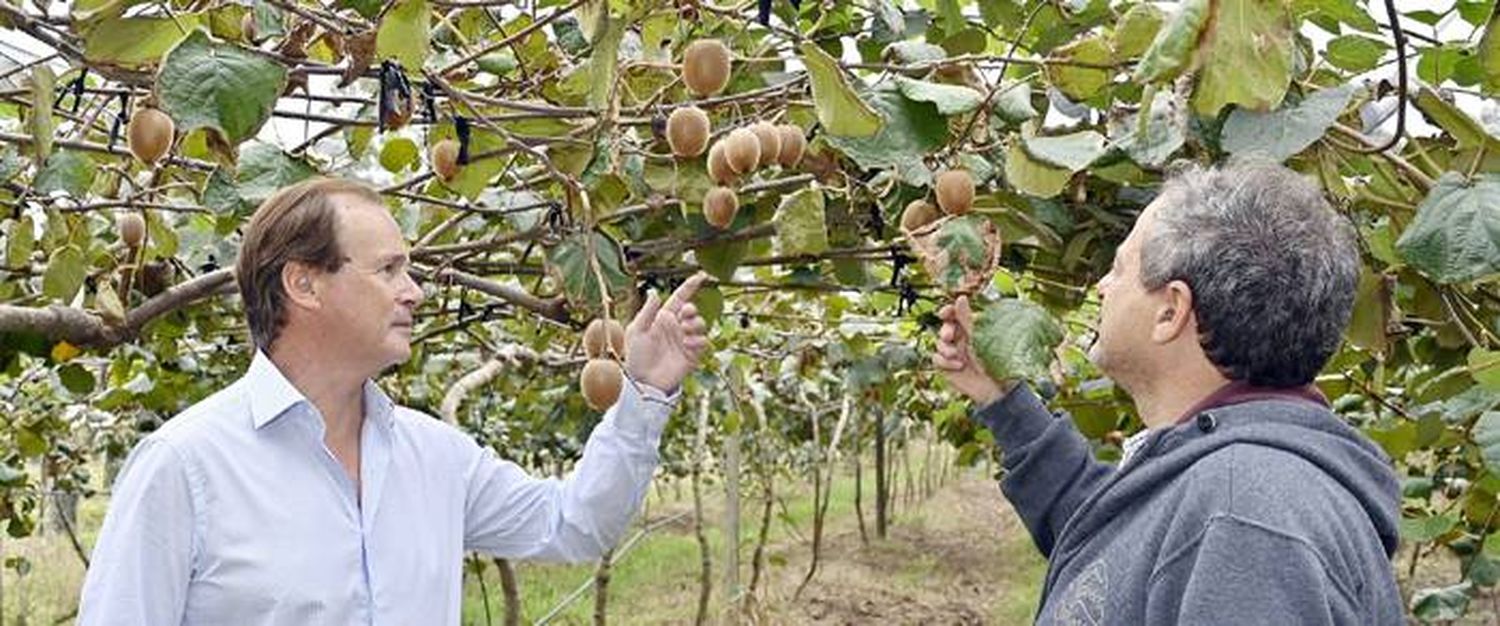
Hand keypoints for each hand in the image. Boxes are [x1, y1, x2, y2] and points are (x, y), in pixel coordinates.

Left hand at [624, 272, 710, 391]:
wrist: (643, 381)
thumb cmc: (636, 356)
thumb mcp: (637, 331)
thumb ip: (647, 312)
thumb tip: (654, 291)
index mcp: (663, 318)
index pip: (680, 298)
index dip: (690, 286)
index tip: (702, 276)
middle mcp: (676, 327)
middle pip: (693, 310)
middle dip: (692, 310)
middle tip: (684, 315)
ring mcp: (685, 341)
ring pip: (701, 324)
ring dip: (696, 324)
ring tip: (685, 332)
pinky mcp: (692, 355)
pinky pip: (703, 342)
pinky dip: (698, 341)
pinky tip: (687, 345)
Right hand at [932, 295, 1011, 405]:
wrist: (996, 388)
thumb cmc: (994, 361)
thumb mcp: (979, 337)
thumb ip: (967, 319)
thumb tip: (960, 298)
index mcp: (970, 329)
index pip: (954, 315)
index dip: (947, 312)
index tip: (944, 313)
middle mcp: (960, 340)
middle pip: (944, 329)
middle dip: (945, 331)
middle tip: (950, 336)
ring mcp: (952, 353)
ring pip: (938, 344)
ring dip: (945, 348)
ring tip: (957, 355)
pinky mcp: (946, 367)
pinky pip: (936, 359)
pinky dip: (945, 362)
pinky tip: (959, 366)